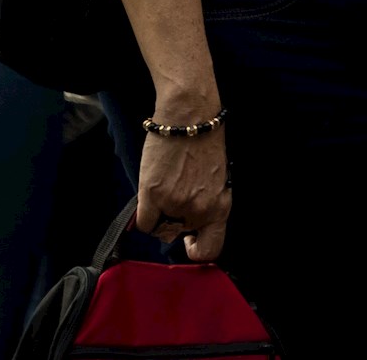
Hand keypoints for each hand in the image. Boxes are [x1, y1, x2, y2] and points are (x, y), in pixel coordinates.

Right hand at [133, 115, 231, 262]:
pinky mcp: (153, 194)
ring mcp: (175, 203)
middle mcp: (200, 210)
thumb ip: (207, 204)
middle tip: (173, 199)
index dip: (196, 248)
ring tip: (165, 189)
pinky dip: (145, 214)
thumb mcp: (217, 180)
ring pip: (160, 229)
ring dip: (160, 214)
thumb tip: (191, 223)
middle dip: (175, 221)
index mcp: (221, 207)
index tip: (189, 238)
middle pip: (179, 235)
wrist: (190, 117)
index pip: (211, 250)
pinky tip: (150, 196)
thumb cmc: (205, 143)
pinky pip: (145, 223)